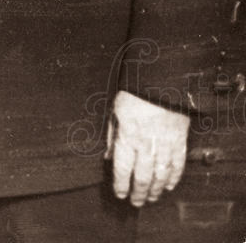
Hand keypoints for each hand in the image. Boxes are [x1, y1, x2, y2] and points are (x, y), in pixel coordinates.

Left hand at [106, 90, 189, 206]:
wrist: (160, 84)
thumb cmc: (133, 97)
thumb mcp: (114, 113)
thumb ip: (112, 137)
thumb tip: (108, 157)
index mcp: (128, 137)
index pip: (123, 169)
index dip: (121, 184)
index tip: (120, 194)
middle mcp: (147, 145)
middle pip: (143, 177)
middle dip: (139, 192)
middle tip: (136, 202)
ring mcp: (165, 145)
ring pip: (162, 175)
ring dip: (157, 189)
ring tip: (152, 198)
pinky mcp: (180, 142)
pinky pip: (178, 165)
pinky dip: (174, 177)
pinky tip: (170, 185)